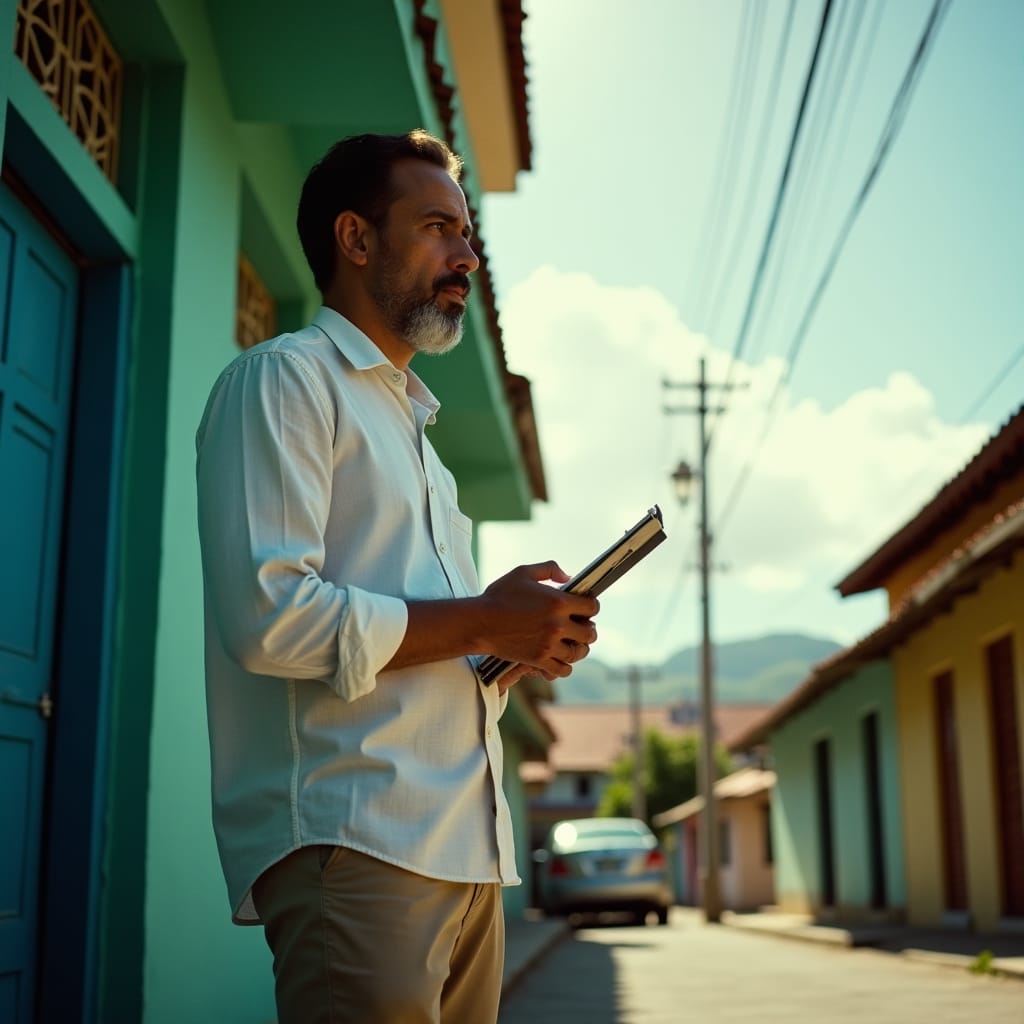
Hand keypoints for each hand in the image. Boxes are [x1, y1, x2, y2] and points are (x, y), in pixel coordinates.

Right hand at [479, 561, 598, 681]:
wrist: (479, 622)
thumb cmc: (499, 596)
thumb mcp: (523, 572)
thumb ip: (549, 569)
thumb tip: (568, 577)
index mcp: (558, 602)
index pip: (592, 607)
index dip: (591, 606)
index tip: (585, 607)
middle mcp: (558, 625)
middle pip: (590, 633)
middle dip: (588, 628)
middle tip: (580, 626)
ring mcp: (549, 645)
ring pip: (579, 652)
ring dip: (579, 647)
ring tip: (573, 643)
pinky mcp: (539, 660)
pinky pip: (563, 669)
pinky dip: (565, 665)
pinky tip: (559, 657)